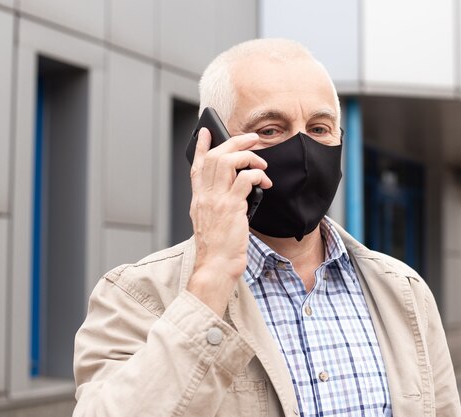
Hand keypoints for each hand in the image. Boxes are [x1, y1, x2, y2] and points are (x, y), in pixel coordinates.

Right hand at [187, 128, 271, 314]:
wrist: (215, 267)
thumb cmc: (217, 250)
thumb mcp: (210, 223)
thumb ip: (217, 204)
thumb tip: (237, 189)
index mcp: (198, 199)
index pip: (196, 166)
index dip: (200, 147)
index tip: (205, 132)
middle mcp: (204, 196)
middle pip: (215, 156)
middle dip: (234, 141)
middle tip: (251, 139)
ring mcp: (216, 200)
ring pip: (228, 161)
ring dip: (247, 156)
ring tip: (261, 163)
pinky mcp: (232, 207)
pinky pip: (244, 179)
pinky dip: (256, 174)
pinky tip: (264, 181)